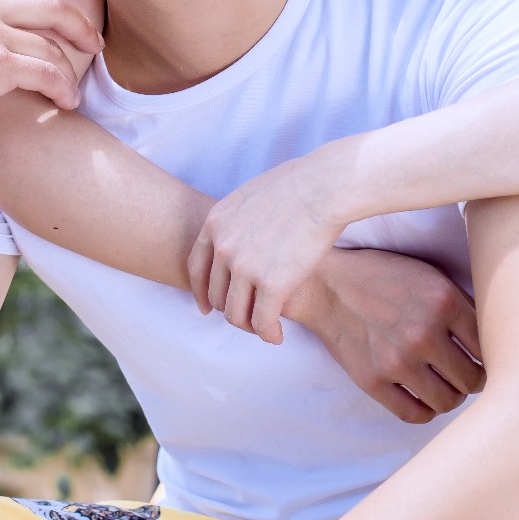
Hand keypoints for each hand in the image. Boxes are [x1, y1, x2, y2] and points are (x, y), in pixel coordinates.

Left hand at [187, 149, 348, 341]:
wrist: (323, 187)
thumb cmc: (299, 184)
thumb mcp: (251, 195)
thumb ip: (238, 218)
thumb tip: (244, 230)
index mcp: (215, 223)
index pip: (195, 269)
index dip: (201, 293)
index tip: (208, 308)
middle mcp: (223, 247)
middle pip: (216, 295)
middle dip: (231, 310)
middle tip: (249, 317)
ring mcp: (245, 267)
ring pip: (235, 314)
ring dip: (249, 326)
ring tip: (265, 328)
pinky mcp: (272, 284)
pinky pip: (262, 321)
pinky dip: (268, 333)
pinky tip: (277, 336)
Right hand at [288, 248, 482, 423]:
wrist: (326, 285)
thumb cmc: (383, 278)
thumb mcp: (429, 276)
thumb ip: (461, 306)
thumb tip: (493, 341)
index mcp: (444, 301)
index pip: (488, 347)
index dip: (490, 357)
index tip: (483, 359)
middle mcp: (423, 332)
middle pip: (472, 379)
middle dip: (473, 379)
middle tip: (465, 374)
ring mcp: (397, 360)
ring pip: (447, 401)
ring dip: (451, 396)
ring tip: (444, 385)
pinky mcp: (373, 380)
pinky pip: (414, 414)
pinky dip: (425, 411)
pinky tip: (423, 397)